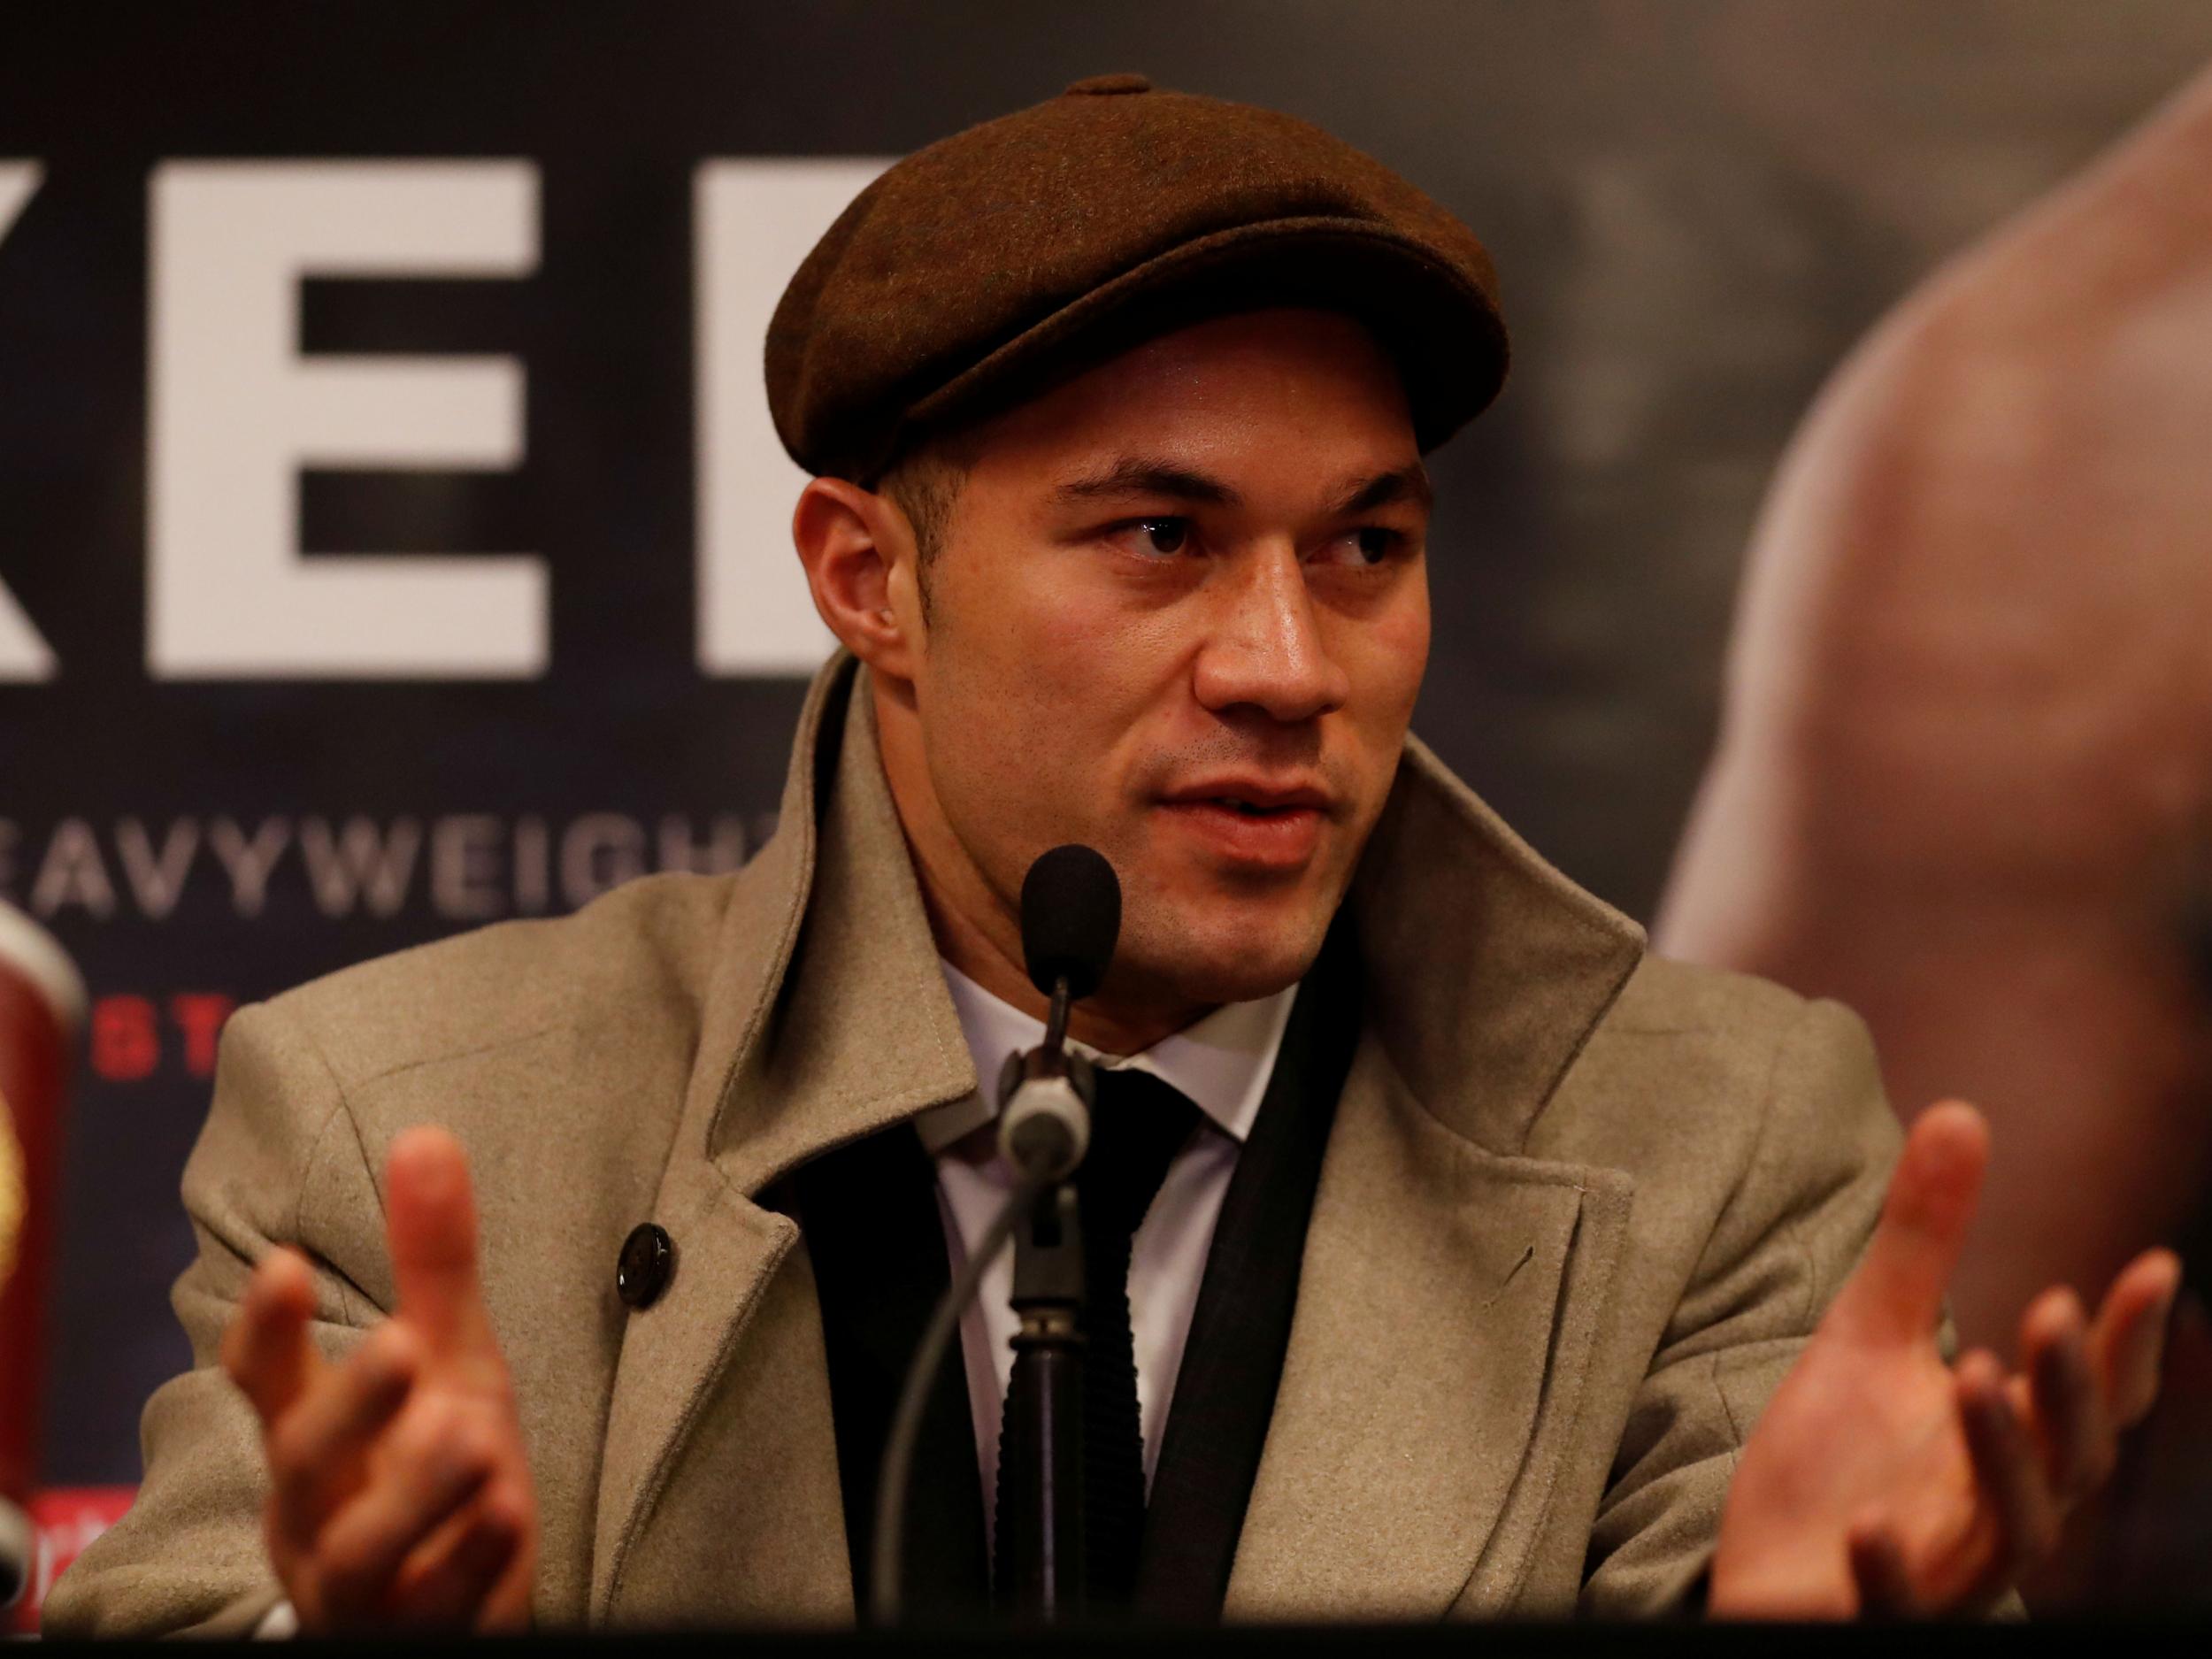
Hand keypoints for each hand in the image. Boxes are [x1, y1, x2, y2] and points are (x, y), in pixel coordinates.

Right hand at [222, 1127, 538, 1630]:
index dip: (266, 1330)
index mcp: (313, 1436)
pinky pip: (429, 1613)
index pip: (264, 1380)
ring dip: (416, 1493)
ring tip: (476, 1435)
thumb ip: (433, 1263)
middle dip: (350, 1404)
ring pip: (356, 1554)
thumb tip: (426, 1134)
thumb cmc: (432, 1469)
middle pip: (306, 1461)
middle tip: (407, 1346)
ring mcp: (356, 1586)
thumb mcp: (448, 1359)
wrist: (448, 1607)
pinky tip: (509, 1515)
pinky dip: (466, 1565)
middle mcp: (315, 1512)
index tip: (286, 1263)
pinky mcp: (409, 1637)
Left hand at [1709, 1101, 2179, 1617]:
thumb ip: (1921, 1242)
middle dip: (2068, 1389)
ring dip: (2001, 1458)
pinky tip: (1872, 1533)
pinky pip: (1896, 1611)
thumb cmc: (1837, 1462)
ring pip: (2009, 1535)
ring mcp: (1944, 1575)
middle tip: (2055, 1308)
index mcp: (2009, 1449)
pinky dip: (1892, 1577)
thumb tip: (1962, 1111)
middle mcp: (1997, 1515)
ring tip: (1976, 1376)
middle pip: (2067, 1462)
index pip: (2091, 1399)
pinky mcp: (1870, 1618)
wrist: (1767, 1572)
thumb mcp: (1868, 1334)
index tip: (2155, 1265)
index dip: (2126, 1342)